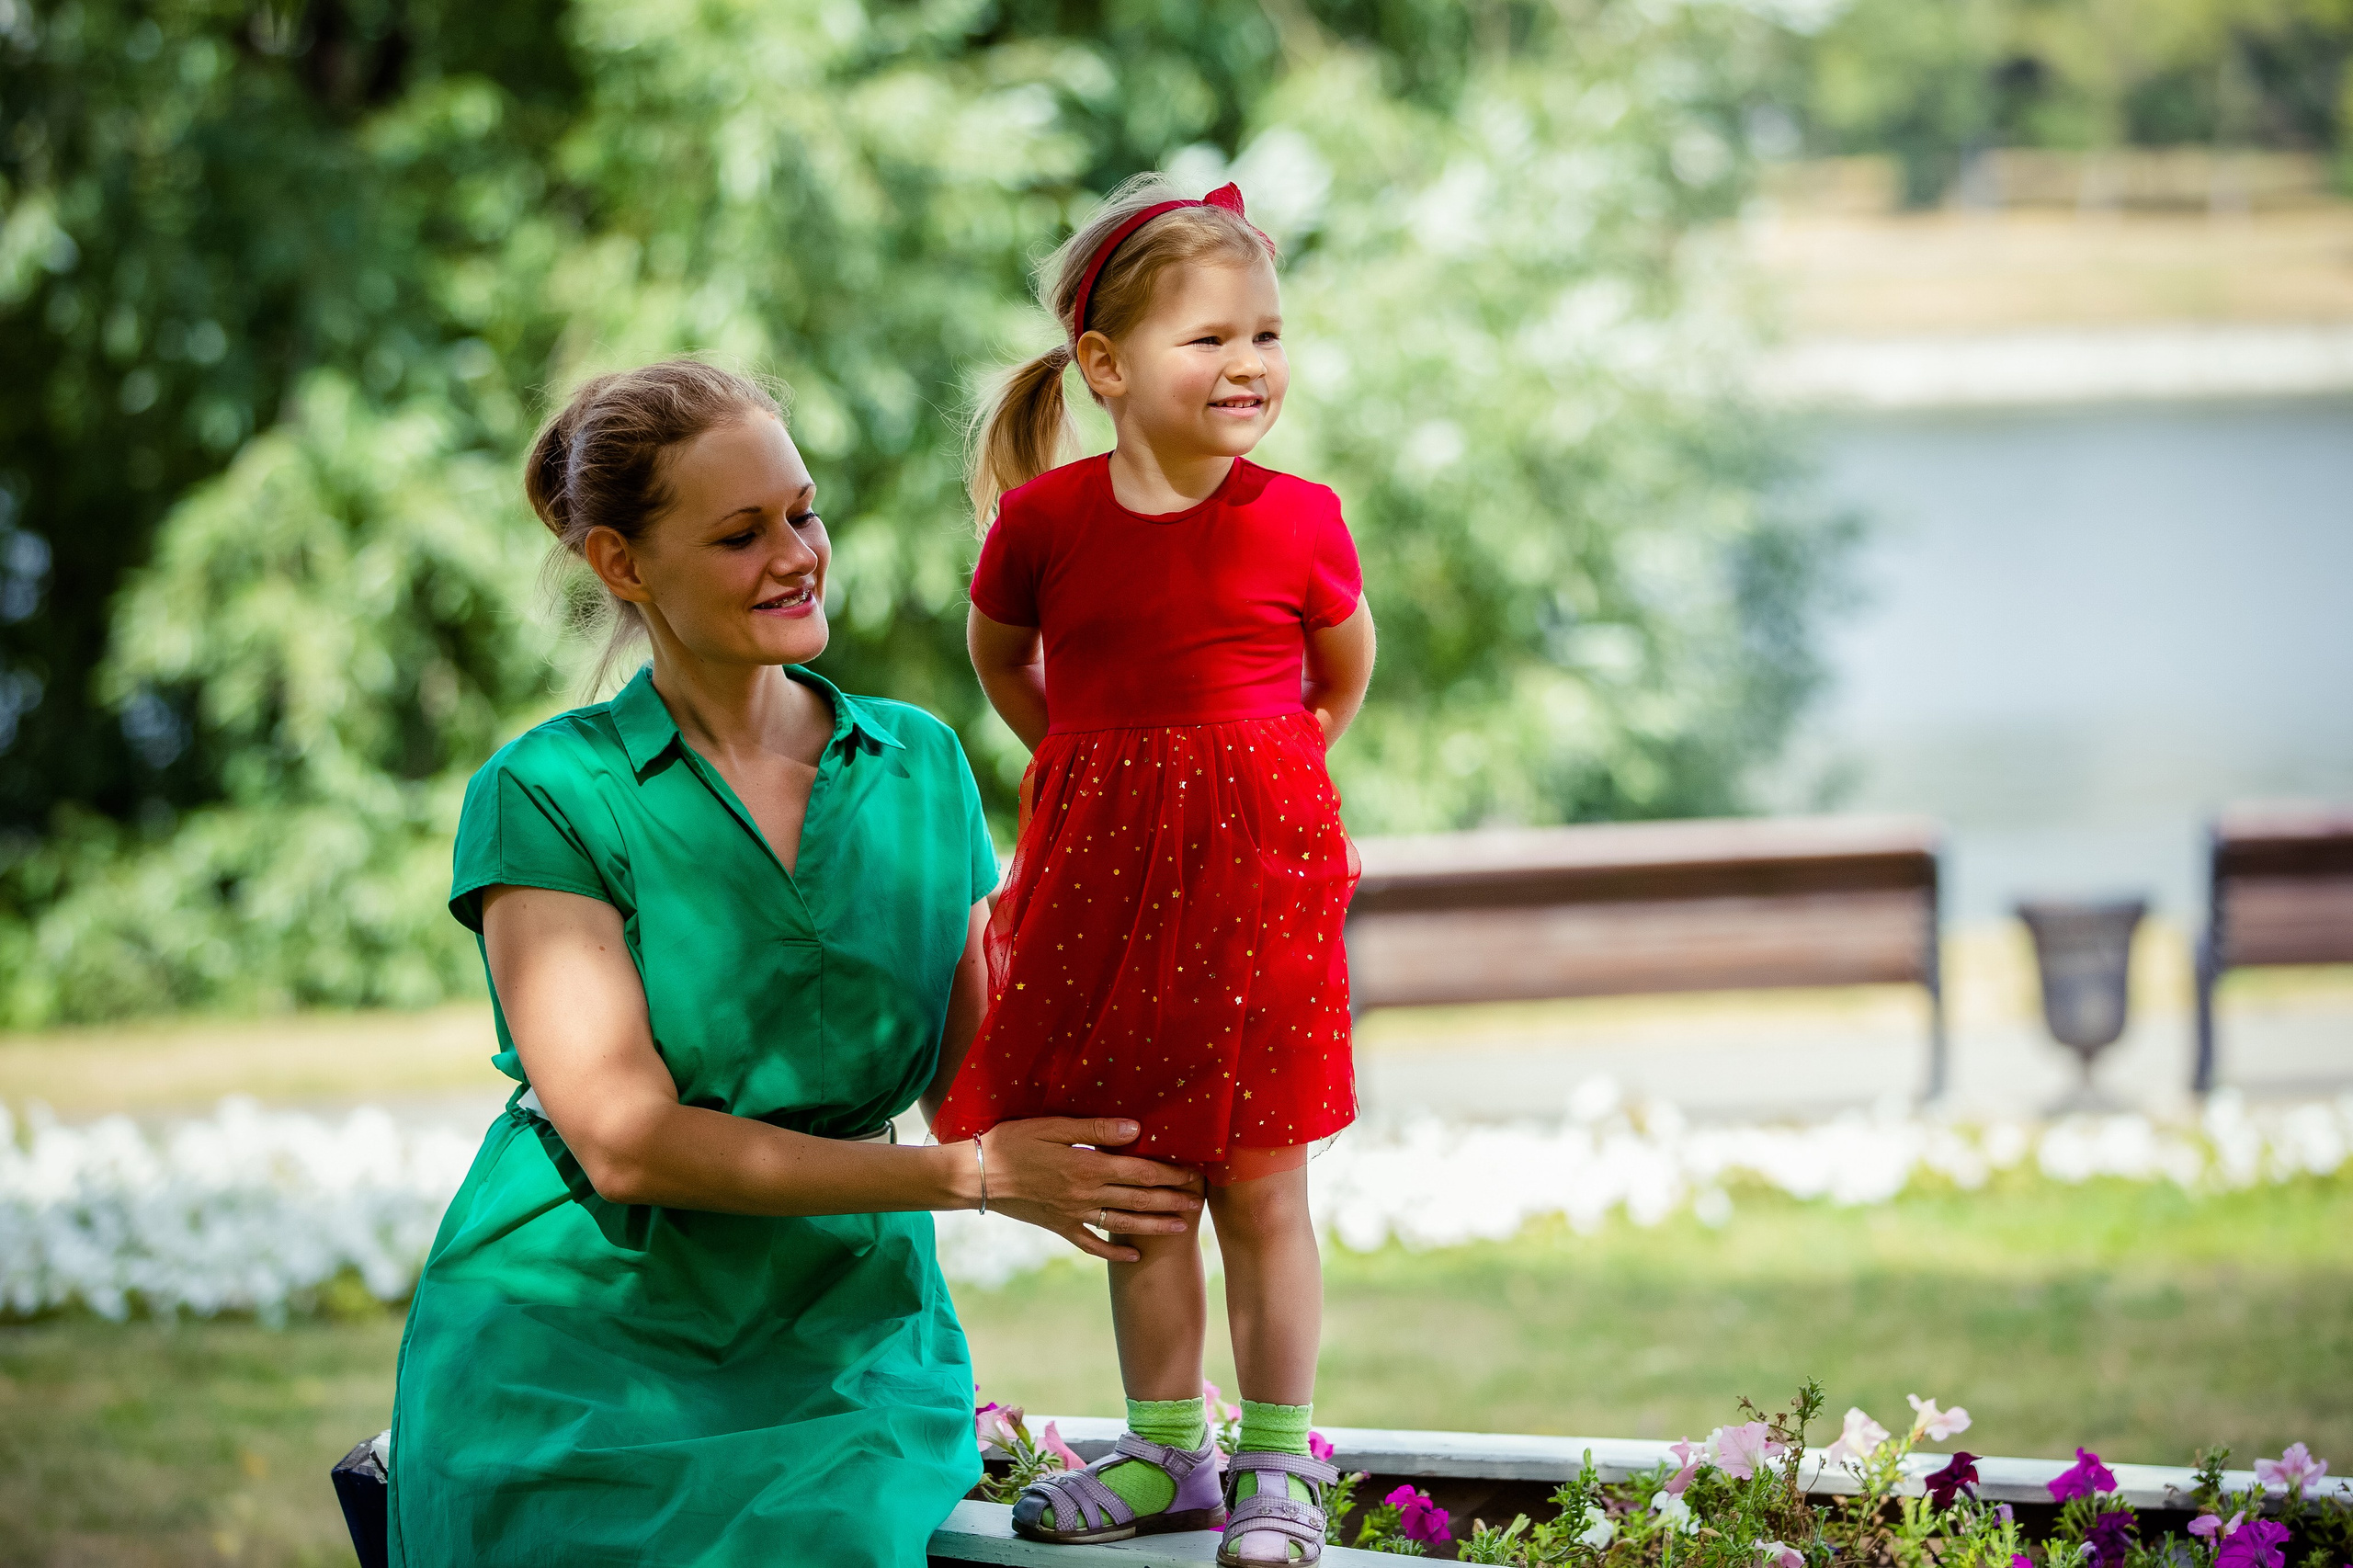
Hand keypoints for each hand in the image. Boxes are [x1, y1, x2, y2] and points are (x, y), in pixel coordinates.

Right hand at [977, 1117, 1203, 1262]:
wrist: (978, 1177)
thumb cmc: (1013, 1143)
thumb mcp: (1053, 1126)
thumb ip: (1095, 1129)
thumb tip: (1135, 1129)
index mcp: (1088, 1166)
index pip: (1140, 1171)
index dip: (1170, 1173)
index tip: (1194, 1174)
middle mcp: (1086, 1195)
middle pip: (1138, 1200)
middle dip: (1171, 1200)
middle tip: (1198, 1201)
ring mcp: (1074, 1215)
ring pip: (1123, 1224)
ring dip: (1154, 1226)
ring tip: (1181, 1228)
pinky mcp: (1059, 1228)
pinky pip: (1092, 1244)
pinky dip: (1114, 1253)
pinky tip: (1134, 1257)